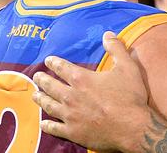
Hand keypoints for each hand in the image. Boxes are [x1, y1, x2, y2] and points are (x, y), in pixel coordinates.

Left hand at [32, 32, 149, 152]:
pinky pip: (54, 128)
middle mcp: (71, 96)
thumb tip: (107, 34)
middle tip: (37, 76)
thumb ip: (116, 49)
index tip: (48, 60)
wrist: (131, 127)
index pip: (62, 67)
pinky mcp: (73, 132)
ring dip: (40, 99)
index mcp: (82, 79)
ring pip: (49, 106)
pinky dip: (47, 125)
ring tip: (35, 95)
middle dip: (42, 80)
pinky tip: (43, 123)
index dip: (54, 62)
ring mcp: (70, 116)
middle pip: (51, 86)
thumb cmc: (130, 97)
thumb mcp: (127, 67)